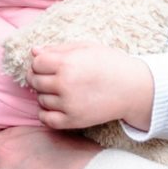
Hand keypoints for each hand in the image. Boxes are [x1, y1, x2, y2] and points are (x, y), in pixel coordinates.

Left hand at [24, 43, 154, 131]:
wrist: (134, 88)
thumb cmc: (110, 64)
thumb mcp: (86, 48)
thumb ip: (58, 49)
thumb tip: (34, 51)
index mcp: (67, 63)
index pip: (36, 63)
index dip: (39, 63)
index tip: (47, 64)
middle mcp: (65, 84)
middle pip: (35, 81)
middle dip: (39, 77)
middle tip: (51, 77)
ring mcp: (69, 104)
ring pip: (40, 99)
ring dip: (45, 94)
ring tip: (61, 90)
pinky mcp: (74, 121)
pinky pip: (47, 119)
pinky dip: (45, 113)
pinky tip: (55, 106)